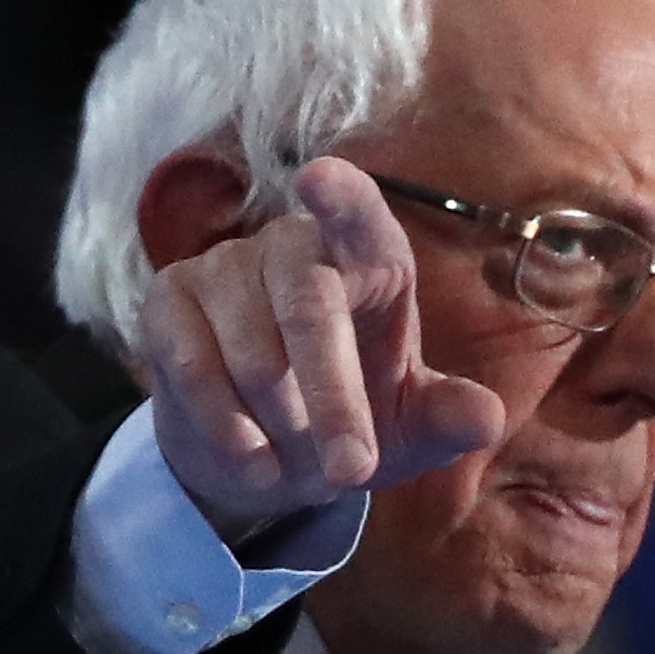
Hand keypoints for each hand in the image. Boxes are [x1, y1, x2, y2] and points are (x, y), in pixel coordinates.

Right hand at [137, 158, 504, 539]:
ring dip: (283, 428)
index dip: (340, 195)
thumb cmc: (354, 417)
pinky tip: (252, 459)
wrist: (264, 451)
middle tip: (353, 473)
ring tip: (297, 461)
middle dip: (334, 399)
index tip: (320, 180)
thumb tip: (486, 418)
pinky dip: (228, 430)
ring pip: (254, 354)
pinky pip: (194, 369)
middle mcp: (290, 244)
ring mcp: (223, 267)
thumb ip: (447, 418)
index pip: (357, 212)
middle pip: (309, 306)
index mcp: (366, 255)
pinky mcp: (168, 302)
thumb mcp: (410, 428)